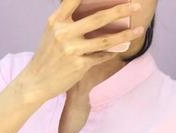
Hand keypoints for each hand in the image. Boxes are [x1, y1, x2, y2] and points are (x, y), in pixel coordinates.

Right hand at [22, 0, 144, 100]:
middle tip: (137, 5)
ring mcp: (71, 50)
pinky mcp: (78, 65)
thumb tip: (97, 9)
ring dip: (125, 35)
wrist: (35, 82)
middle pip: (99, 18)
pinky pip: (101, 56)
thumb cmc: (47, 55)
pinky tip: (119, 49)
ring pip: (105, 40)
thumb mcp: (52, 32)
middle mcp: (63, 33)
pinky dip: (111, 52)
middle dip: (121, 10)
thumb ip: (69, 18)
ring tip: (139, 30)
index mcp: (56, 20)